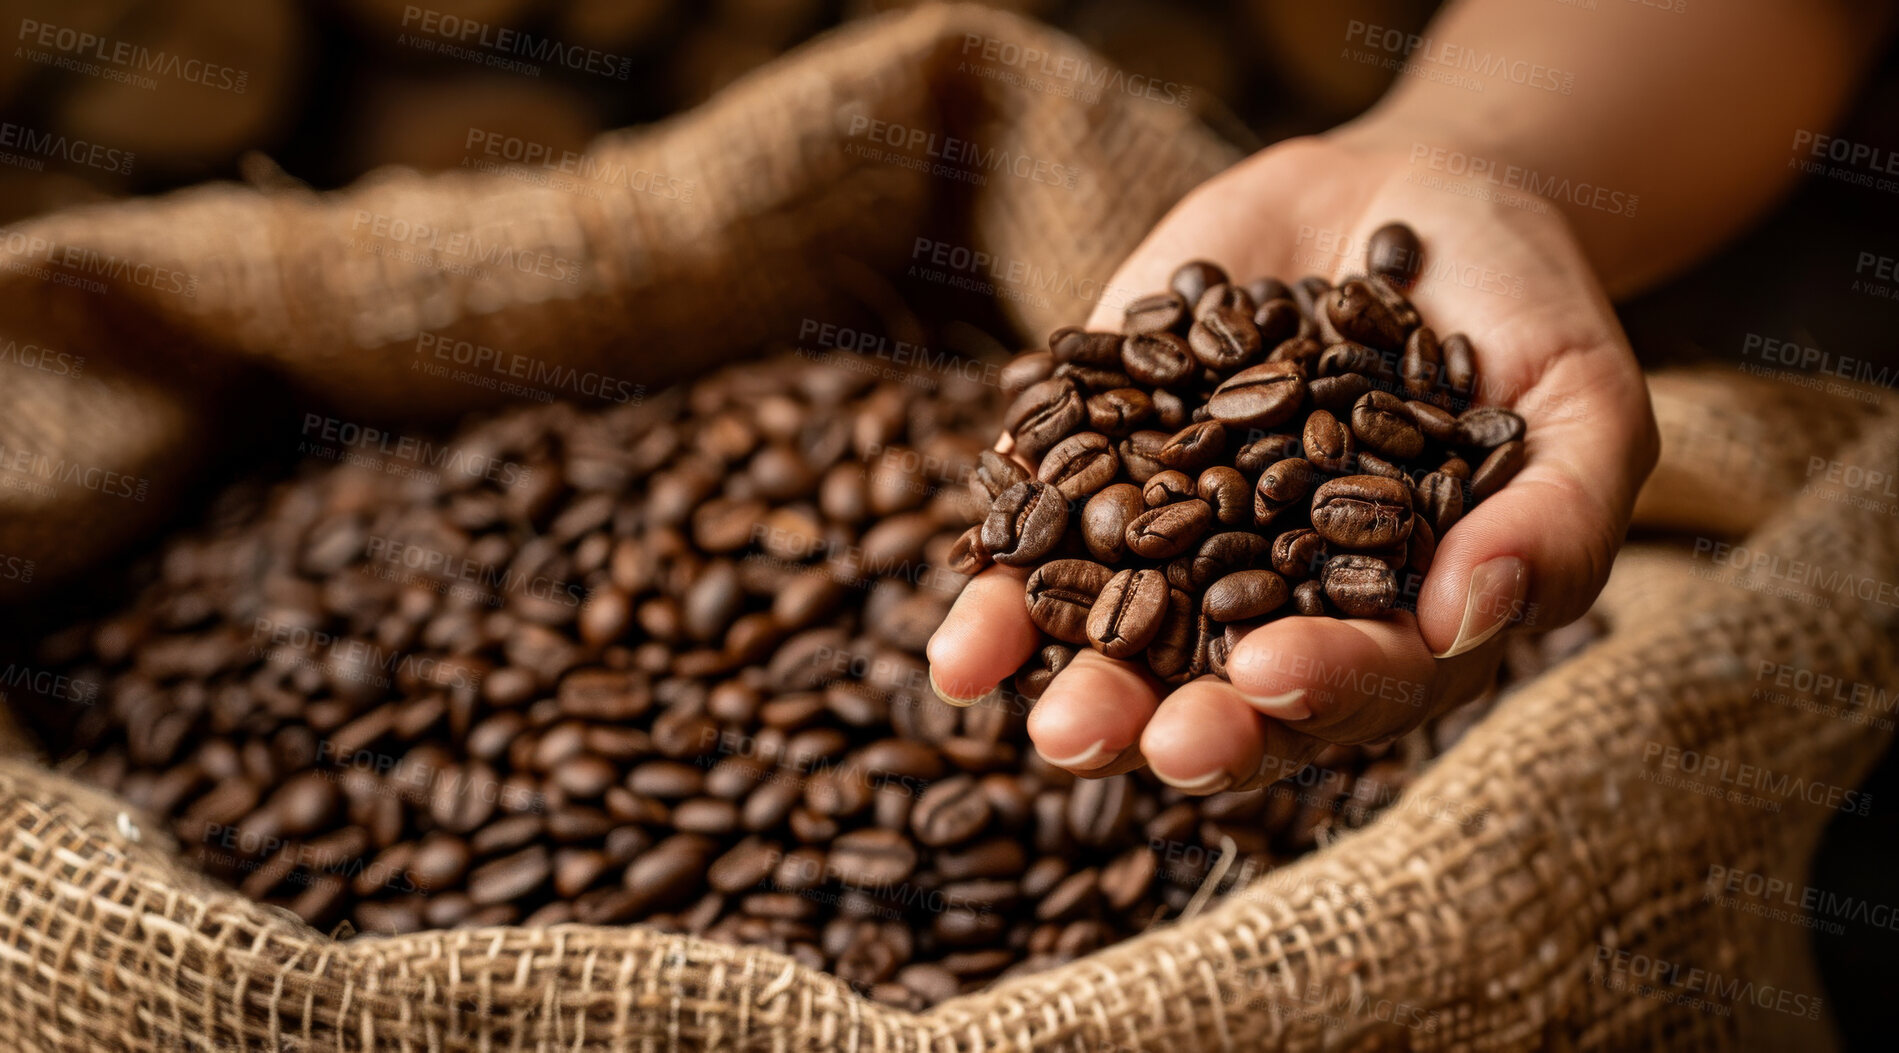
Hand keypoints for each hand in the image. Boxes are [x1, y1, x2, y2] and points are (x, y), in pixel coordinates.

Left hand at [927, 128, 1657, 791]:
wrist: (1413, 200)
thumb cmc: (1520, 315)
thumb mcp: (1582, 403)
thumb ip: (1555, 516)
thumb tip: (1477, 614)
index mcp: (1394, 622)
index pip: (1354, 682)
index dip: (1312, 688)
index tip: (1268, 675)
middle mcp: (1277, 604)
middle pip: (1213, 688)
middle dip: (1148, 714)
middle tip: (1090, 733)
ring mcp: (1182, 540)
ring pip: (1115, 632)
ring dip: (1054, 666)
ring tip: (998, 691)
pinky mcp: (1105, 464)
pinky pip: (1046, 533)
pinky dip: (1000, 574)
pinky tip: (960, 620)